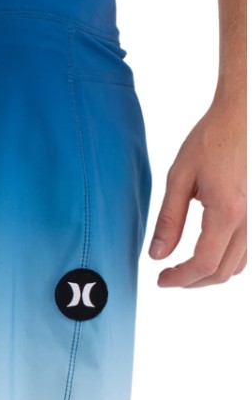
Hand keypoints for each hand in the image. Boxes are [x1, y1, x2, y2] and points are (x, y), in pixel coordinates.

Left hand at [148, 96, 246, 286]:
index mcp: (226, 212)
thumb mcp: (179, 179)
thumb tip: (157, 255)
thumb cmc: (210, 141)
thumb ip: (169, 220)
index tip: (160, 280)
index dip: (180, 279)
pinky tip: (204, 252)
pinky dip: (225, 261)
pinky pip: (246, 250)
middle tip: (167, 277)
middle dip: (192, 281)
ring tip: (182, 268)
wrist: (241, 118)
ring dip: (209, 274)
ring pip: (237, 265)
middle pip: (223, 272)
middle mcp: (248, 219)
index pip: (204, 264)